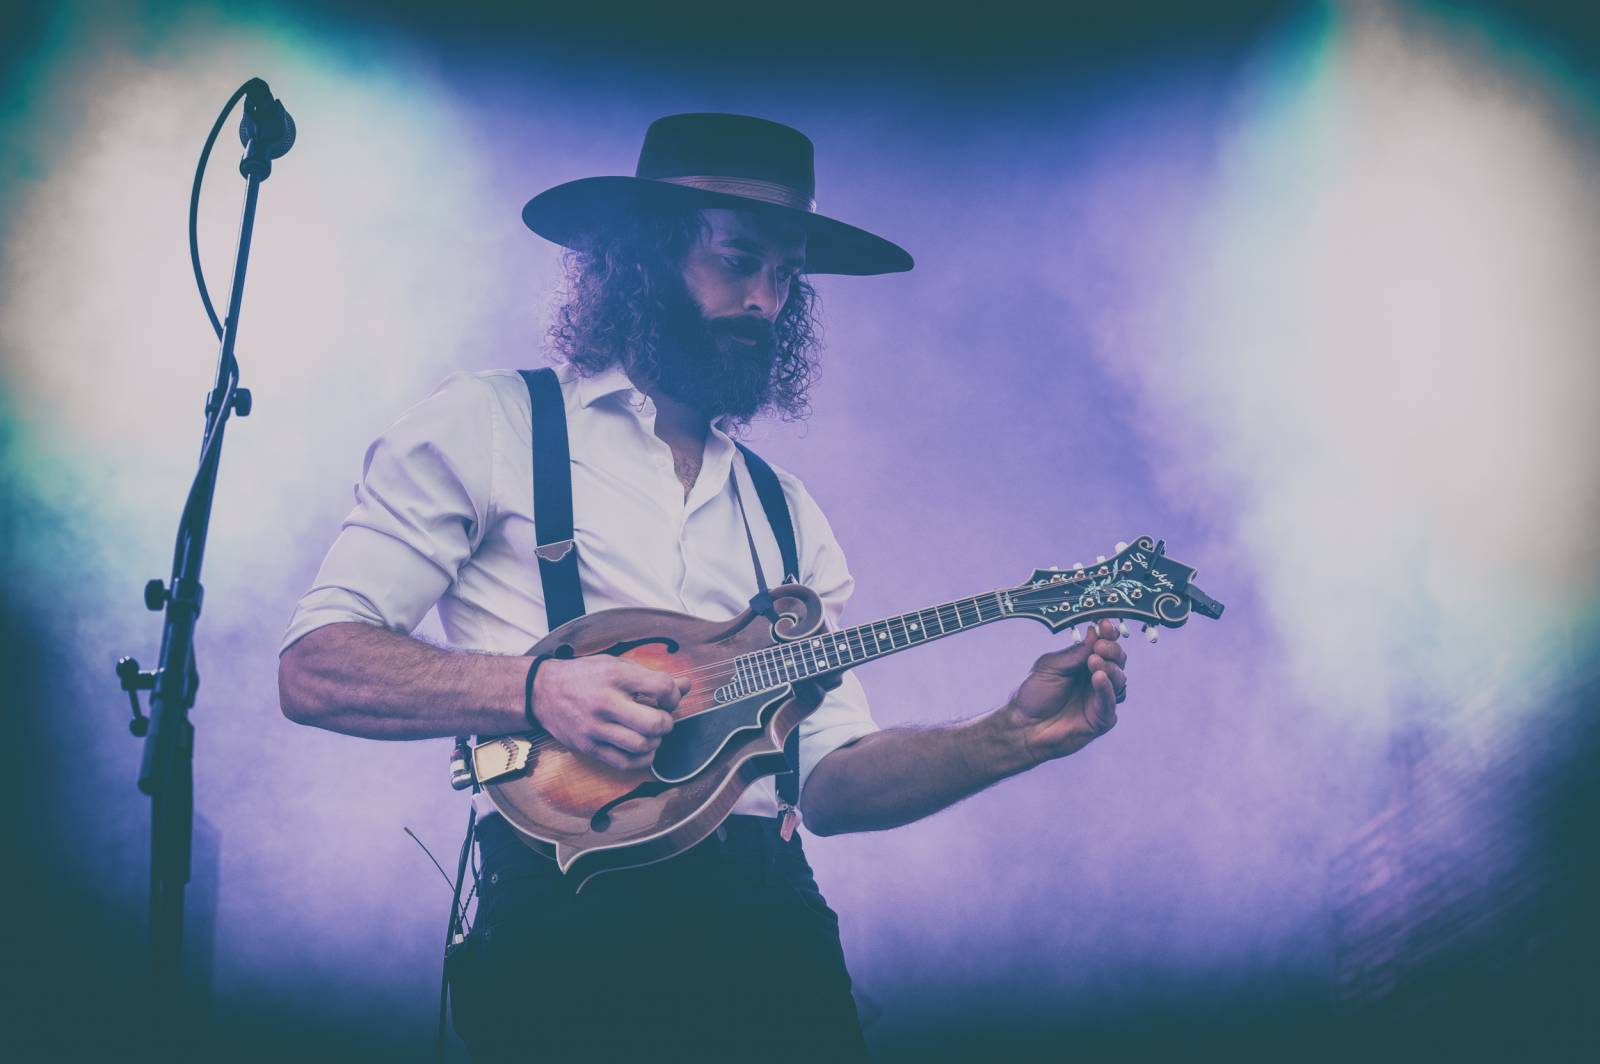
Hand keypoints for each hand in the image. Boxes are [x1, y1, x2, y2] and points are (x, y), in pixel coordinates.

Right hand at [531, 656, 687, 771]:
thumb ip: (652, 677)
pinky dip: (642, 759)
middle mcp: (605, 702)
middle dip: (667, 722)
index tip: (668, 698)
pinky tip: (642, 748)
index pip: (661, 688)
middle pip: (654, 723)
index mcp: (615, 676)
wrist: (543, 691)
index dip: (674, 695)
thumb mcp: (617, 665)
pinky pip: (625, 763)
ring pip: (642, 746)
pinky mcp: (588, 747)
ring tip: (650, 732)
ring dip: (655, 741)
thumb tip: (687, 686)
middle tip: (661, 718)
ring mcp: (595, 728)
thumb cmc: (584, 676)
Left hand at [997, 619, 1128, 765]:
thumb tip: (1095, 633)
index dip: (1108, 634)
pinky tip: (1098, 677)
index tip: (1105, 624)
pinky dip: (1107, 688)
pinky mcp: (1101, 718)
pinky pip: (1110, 702)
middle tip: (1099, 647)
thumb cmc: (1034, 695)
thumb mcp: (1050, 666)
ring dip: (1110, 667)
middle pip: (1118, 660)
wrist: (1023, 726)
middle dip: (1112, 650)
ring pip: (1119, 679)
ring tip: (1094, 661)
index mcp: (1084, 664)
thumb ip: (1074, 653)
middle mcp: (1096, 679)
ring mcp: (1100, 698)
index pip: (1104, 645)